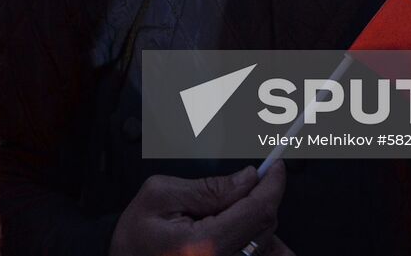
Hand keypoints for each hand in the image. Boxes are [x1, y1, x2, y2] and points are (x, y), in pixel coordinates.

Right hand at [108, 163, 293, 255]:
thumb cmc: (135, 237)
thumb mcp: (161, 195)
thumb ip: (208, 187)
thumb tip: (248, 179)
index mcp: (206, 245)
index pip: (257, 210)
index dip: (271, 183)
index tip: (275, 166)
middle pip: (266, 225)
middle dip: (261, 197)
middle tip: (246, 180)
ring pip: (266, 242)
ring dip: (257, 219)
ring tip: (227, 210)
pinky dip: (259, 241)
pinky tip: (241, 229)